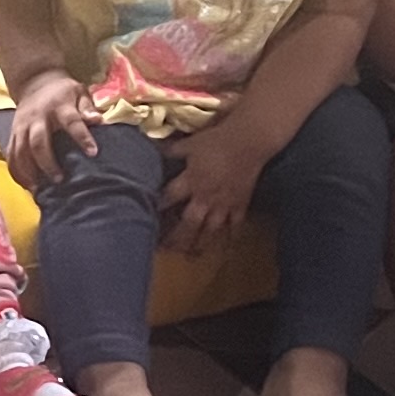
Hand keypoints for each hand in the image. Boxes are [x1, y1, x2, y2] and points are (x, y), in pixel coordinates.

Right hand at [6, 72, 97, 188]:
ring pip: (20, 151)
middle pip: (38, 142)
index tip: (93, 153)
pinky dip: (16, 171)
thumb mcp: (79, 93)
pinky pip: (11, 154)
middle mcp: (37, 117)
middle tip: (59, 180)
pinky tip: (26, 185)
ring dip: (28, 171)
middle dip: (47, 162)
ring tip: (38, 189)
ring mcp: (22, 126)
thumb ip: (88, 108)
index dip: (82, 137)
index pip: (71, 122)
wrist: (34, 81)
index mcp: (59, 106)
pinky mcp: (13, 133)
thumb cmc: (63, 92)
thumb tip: (98, 121)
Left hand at [163, 128, 269, 254]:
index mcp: (191, 181)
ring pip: (210, 230)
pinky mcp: (240, 204)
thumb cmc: (217, 140)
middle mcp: (205, 197)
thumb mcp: (190, 143)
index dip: (156, 207)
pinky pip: (235, 225)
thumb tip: (154, 148)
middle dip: (177, 238)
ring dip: (200, 243)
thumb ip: (172, 150)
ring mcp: (224, 204)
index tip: (144, 216)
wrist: (250, 140)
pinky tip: (223, 247)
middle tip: (166, 249)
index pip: (169, 198)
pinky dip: (229, 237)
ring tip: (191, 255)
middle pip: (189, 223)